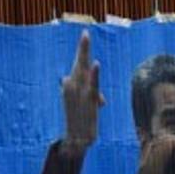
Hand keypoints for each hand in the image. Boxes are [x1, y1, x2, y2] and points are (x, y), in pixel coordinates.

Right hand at [61, 30, 103, 156]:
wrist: (76, 141)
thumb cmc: (82, 123)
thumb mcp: (89, 109)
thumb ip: (95, 99)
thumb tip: (102, 100)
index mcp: (72, 86)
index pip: (78, 65)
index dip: (82, 51)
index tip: (85, 34)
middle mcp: (73, 87)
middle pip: (79, 64)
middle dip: (82, 49)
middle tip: (86, 33)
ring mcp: (80, 93)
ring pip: (82, 71)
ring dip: (84, 54)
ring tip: (85, 39)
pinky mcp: (89, 100)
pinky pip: (92, 85)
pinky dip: (94, 74)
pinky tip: (96, 63)